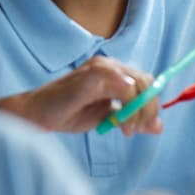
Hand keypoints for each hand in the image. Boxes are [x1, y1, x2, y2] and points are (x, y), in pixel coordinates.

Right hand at [0, 55, 161, 134]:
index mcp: (114, 72)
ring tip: (127, 130)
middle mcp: (110, 65)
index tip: (147, 126)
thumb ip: (130, 119)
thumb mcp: (106, 118)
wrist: (36, 115)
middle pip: (146, 81)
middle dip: (148, 108)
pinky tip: (118, 123)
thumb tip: (158, 126)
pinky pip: (123, 85)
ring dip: (138, 110)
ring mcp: (101, 67)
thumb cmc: (68, 113)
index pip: (146, 82)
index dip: (151, 104)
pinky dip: (127, 106)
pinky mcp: (92, 75)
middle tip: (137, 129)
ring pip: (138, 84)